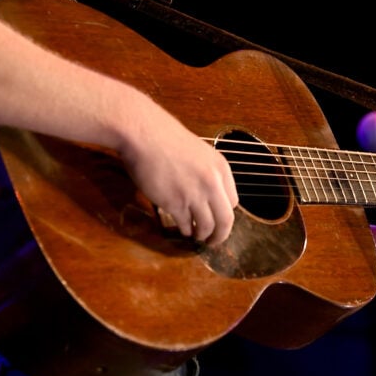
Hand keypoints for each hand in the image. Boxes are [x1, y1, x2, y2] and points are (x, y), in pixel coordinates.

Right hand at [116, 96, 238, 246]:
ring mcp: (194, 194)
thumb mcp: (198, 152)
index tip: (218, 219)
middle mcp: (212, 183)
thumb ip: (206, 172)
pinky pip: (185, 224)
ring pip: (206, 226)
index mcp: (220, 168)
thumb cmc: (165, 138)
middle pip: (225, 220)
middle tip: (214, 241)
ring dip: (202, 235)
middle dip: (220, 235)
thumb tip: (206, 193)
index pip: (232, 201)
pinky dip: (185, 230)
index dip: (224, 213)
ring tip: (196, 236)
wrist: (143, 133)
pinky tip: (182, 229)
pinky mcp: (175, 203)